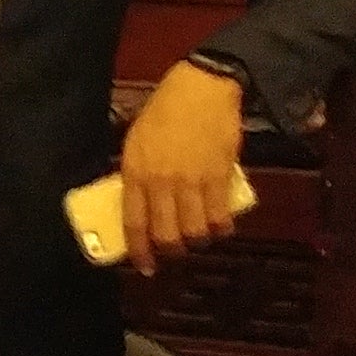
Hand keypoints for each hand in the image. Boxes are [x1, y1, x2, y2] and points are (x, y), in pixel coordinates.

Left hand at [115, 60, 249, 274]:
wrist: (202, 88)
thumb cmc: (165, 110)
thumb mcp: (137, 141)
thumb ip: (137, 173)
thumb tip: (141, 204)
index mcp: (135, 172)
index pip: (134, 222)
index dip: (139, 251)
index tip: (145, 267)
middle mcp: (161, 181)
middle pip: (166, 234)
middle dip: (171, 251)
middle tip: (176, 252)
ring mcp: (192, 181)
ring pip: (194, 230)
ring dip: (197, 241)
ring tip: (199, 238)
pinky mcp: (220, 176)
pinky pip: (220, 215)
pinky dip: (221, 229)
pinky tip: (221, 229)